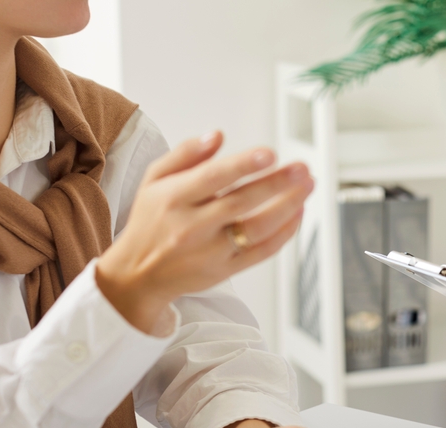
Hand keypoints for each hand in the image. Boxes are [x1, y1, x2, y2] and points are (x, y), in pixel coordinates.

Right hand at [97, 131, 313, 332]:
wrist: (138, 275)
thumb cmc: (151, 221)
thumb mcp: (153, 180)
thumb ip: (185, 155)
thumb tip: (217, 135)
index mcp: (173, 199)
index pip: (212, 178)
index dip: (242, 165)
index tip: (269, 153)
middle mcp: (192, 226)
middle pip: (241, 203)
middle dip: (277, 184)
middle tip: (302, 169)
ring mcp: (211, 251)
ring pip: (256, 229)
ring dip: (287, 207)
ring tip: (307, 187)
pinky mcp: (225, 270)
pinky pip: (261, 252)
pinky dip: (284, 233)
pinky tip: (297, 213)